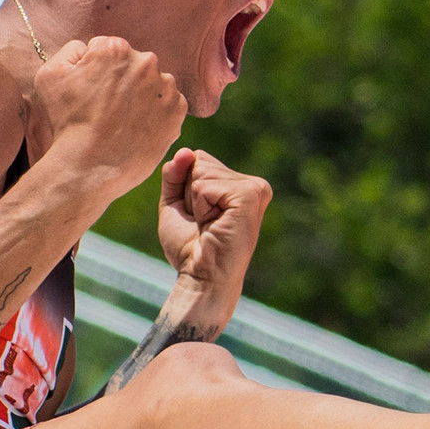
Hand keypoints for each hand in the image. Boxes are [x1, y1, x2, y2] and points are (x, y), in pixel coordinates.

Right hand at [35, 36, 187, 196]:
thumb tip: (89, 49)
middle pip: (132, 66)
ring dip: (140, 97)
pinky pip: (167, 106)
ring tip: (122, 122)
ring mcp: (166, 86)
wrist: (90, 166)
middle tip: (106, 110)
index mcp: (115, 48)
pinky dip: (155, 115)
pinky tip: (137, 129)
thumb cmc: (67, 122)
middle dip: (121, 82)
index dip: (96, 73)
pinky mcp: (177, 110)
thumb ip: (71, 50)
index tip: (92, 95)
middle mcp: (146, 61)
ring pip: (152, 85)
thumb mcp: (50, 75)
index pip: (108, 51)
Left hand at [156, 148, 270, 304]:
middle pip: (199, 161)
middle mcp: (251, 183)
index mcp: (238, 184)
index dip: (185, 188)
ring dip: (195, 203)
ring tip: (209, 225)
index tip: (198, 217)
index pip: (197, 158)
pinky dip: (200, 206)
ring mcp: (254, 188)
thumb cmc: (189, 248)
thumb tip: (187, 151)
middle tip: (203, 223)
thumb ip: (175, 174)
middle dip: (188, 194)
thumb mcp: (175, 203)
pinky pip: (204, 185)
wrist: (202, 277)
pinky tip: (214, 224)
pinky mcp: (250, 195)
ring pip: (200, 172)